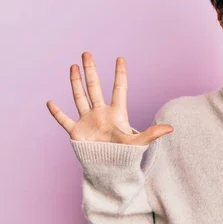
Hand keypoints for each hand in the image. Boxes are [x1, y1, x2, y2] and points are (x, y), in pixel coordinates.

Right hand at [46, 52, 173, 144]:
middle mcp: (101, 113)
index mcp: (117, 113)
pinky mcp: (77, 132)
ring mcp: (88, 121)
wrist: (110, 169)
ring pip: (80, 97)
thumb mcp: (139, 143)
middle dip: (91, 70)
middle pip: (95, 87)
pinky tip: (50, 102)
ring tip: (73, 66)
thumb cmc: (125, 155)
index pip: (119, 89)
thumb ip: (152, 133)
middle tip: (87, 53)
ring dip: (75, 82)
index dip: (120, 74)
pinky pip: (65, 120)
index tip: (120, 58)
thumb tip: (171, 128)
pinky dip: (57, 112)